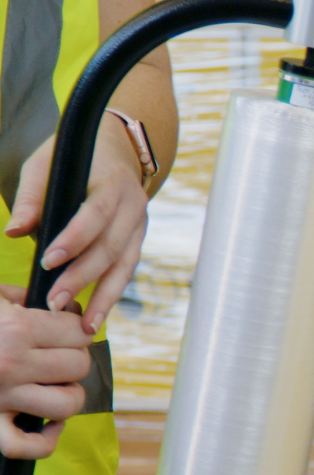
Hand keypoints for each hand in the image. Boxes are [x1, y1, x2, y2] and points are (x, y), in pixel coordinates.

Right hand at [0, 285, 91, 458]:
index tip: (65, 330)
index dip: (76, 330)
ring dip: (68, 395)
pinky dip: (46, 440)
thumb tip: (61, 305)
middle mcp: (12, 364)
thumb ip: (23, 297)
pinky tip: (49, 424)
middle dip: (73, 358)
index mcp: (16, 328)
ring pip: (66, 405)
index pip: (78, 333)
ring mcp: (0, 397)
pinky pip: (25, 446)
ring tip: (55, 385)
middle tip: (57, 355)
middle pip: (78, 366)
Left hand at [6, 115, 148, 334]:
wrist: (118, 148)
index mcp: (111, 183)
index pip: (96, 215)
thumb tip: (13, 232)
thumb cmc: (76, 157)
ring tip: (85, 326)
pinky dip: (112, 294)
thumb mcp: (45, 165)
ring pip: (125, 266)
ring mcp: (140, 226)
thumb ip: (31, 199)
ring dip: (104, 298)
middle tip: (56, 302)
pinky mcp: (138, 240)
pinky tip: (97, 315)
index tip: (49, 261)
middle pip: (111, 247)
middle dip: (83, 278)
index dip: (75, 239)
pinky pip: (127, 271)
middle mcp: (133, 207)